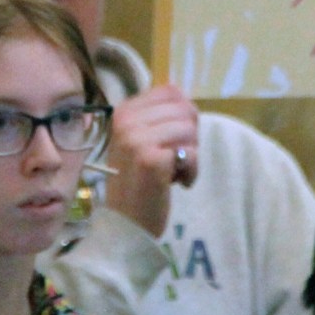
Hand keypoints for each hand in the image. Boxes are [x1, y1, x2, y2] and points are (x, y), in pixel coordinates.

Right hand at [103, 84, 198, 238]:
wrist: (125, 223)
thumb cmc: (136, 182)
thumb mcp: (139, 141)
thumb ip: (158, 118)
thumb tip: (186, 99)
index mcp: (123, 112)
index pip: (171, 91)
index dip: (182, 116)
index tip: (169, 141)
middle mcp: (126, 121)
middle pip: (185, 109)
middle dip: (189, 137)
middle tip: (172, 159)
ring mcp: (136, 139)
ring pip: (190, 129)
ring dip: (191, 155)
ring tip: (172, 172)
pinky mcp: (151, 160)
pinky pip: (192, 153)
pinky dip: (191, 171)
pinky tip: (175, 183)